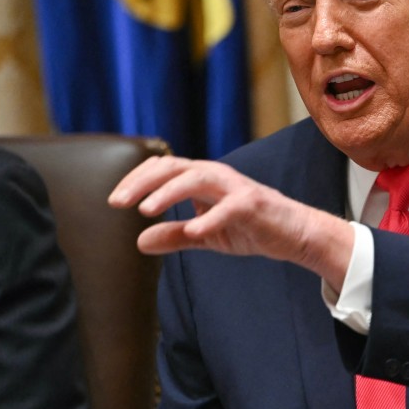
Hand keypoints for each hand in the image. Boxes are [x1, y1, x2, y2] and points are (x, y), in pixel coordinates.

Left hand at [107, 155, 352, 285]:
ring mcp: (236, 188)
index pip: (163, 169)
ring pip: (197, 178)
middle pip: (174, 167)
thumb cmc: (251, 228)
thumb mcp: (206, 234)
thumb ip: (175, 235)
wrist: (294, 234)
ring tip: (146, 209)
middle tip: (119, 202)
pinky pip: (229, 208)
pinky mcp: (253, 205)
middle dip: (143, 182)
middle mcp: (216, 176)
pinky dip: (210, 218)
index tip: (114, 201)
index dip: (136, 180)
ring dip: (169, 192)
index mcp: (202, 179)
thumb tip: (139, 242)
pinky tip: (193, 229)